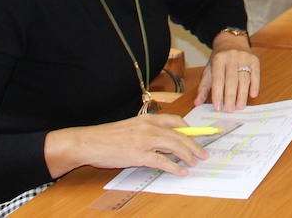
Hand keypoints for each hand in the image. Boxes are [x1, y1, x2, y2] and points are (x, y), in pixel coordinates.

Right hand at [43, 114, 205, 178]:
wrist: (87, 142)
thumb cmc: (106, 137)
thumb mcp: (131, 128)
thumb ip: (148, 131)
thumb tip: (165, 142)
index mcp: (148, 119)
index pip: (176, 121)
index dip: (190, 129)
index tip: (201, 135)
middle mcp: (149, 127)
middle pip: (180, 135)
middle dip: (195, 145)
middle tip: (204, 154)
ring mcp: (144, 140)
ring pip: (175, 146)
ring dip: (188, 155)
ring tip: (196, 162)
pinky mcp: (138, 154)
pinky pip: (162, 161)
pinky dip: (174, 167)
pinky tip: (181, 172)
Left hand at [196, 35, 259, 111]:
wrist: (231, 42)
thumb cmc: (219, 59)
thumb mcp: (209, 70)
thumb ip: (203, 87)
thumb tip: (197, 103)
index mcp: (218, 59)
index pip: (218, 79)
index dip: (218, 94)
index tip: (218, 107)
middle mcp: (231, 57)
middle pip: (232, 80)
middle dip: (230, 96)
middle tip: (229, 110)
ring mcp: (244, 58)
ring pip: (244, 78)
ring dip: (242, 94)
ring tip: (240, 106)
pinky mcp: (254, 59)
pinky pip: (256, 74)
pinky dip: (255, 85)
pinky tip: (253, 95)